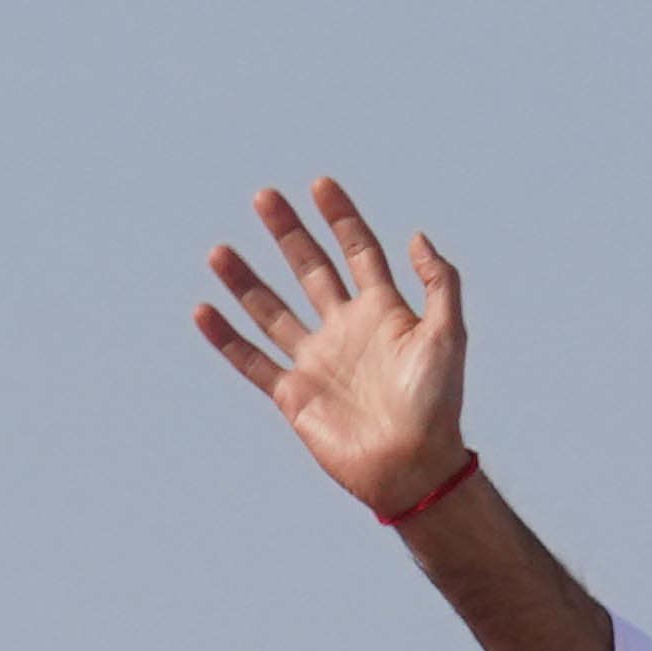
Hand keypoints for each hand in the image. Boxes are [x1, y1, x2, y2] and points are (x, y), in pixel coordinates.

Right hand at [192, 178, 471, 516]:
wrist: (413, 466)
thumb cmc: (436, 404)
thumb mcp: (448, 335)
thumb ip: (438, 284)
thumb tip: (417, 236)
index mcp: (386, 313)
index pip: (360, 252)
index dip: (342, 218)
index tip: (321, 184)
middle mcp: (348, 330)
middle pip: (312, 270)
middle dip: (289, 234)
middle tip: (264, 196)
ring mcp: (318, 361)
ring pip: (272, 311)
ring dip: (246, 280)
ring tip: (220, 249)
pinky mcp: (293, 394)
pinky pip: (251, 361)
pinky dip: (226, 338)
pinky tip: (203, 310)